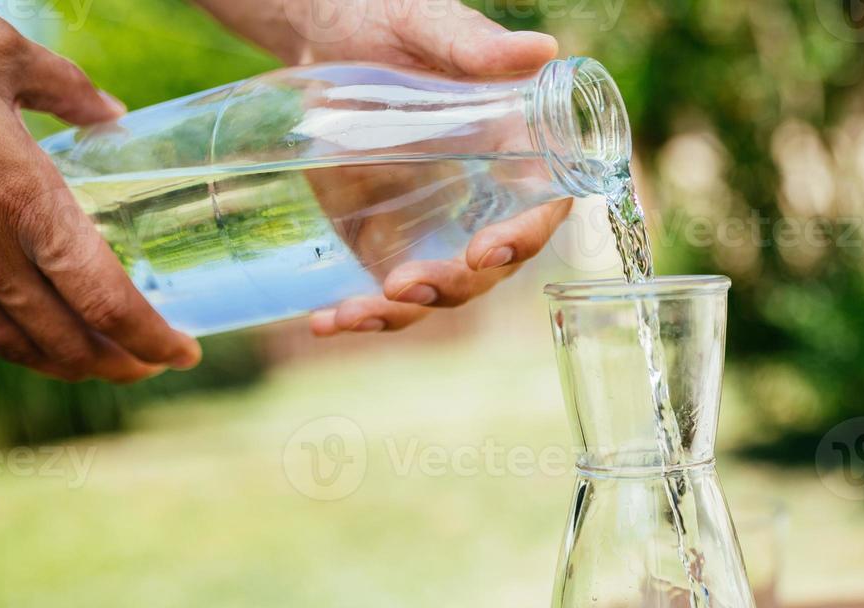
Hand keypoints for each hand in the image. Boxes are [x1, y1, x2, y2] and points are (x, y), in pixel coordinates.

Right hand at [0, 9, 200, 381]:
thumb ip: (63, 86)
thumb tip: (110, 112)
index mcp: (27, 203)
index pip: (106, 299)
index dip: (152, 338)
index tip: (186, 352)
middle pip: (71, 343)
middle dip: (122, 366)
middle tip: (154, 365)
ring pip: (24, 345)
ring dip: (75, 365)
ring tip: (109, 362)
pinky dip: (26, 343)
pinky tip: (43, 332)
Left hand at [281, 0, 572, 334]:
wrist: (322, 31)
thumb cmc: (390, 18)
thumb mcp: (427, 26)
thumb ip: (475, 47)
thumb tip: (541, 50)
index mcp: (513, 155)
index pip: (539, 213)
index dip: (520, 240)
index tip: (484, 251)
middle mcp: (481, 203)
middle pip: (485, 269)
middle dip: (450, 286)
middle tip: (402, 284)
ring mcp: (433, 229)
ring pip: (433, 292)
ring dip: (399, 314)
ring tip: (354, 313)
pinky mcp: (385, 242)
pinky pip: (381, 293)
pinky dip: (355, 315)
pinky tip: (324, 321)